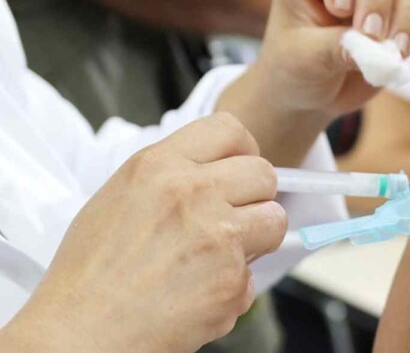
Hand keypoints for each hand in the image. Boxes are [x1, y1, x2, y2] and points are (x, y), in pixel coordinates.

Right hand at [3, 113, 285, 352]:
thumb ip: (173, 177)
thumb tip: (219, 173)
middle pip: (264, 174)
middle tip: (233, 219)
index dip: (244, 151)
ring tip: (219, 257)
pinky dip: (232, 288)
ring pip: (275, 220)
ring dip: (257, 239)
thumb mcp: (121, 196)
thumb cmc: (91, 272)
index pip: (230, 129)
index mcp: (160, 165)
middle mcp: (193, 192)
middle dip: (256, 197)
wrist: (80, 333)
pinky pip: (254, 277)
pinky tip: (197, 295)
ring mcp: (218, 235)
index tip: (240, 170)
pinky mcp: (232, 279)